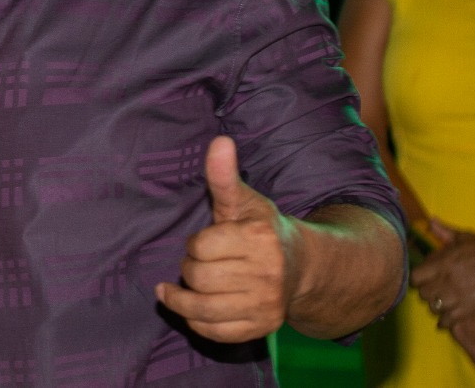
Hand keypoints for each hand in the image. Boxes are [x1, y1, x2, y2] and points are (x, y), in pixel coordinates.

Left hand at [156, 136, 297, 342]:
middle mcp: (267, 274)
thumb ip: (224, 176)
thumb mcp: (243, 201)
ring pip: (203, 310)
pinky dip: (197, 323)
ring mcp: (266, 305)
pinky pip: (217, 333)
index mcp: (259, 239)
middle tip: (197, 264)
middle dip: (190, 269)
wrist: (303, 267)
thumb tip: (220, 141)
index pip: (202, 246)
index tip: (205, 242)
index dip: (197, 244)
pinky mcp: (262, 328)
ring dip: (181, 300)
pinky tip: (190, 310)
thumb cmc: (262, 229)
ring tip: (171, 291)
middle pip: (199, 278)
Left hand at [413, 219, 474, 368]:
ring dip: (435, 305)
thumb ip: (445, 232)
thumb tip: (431, 221)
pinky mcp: (468, 309)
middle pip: (423, 293)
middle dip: (426, 292)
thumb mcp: (466, 238)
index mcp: (443, 263)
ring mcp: (457, 297)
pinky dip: (446, 321)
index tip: (422, 277)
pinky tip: (447, 318)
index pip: (416, 277)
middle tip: (431, 290)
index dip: (417, 278)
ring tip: (440, 302)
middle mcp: (446, 281)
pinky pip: (449, 320)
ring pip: (434, 307)